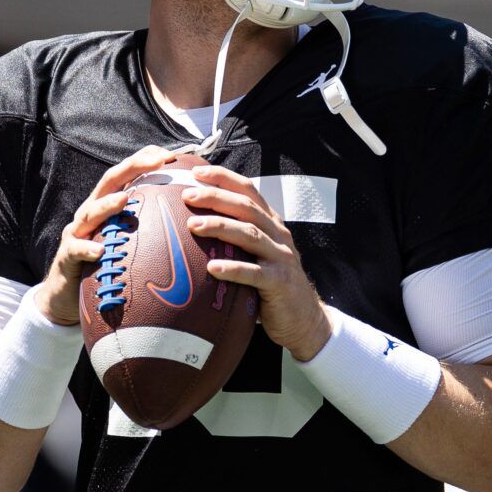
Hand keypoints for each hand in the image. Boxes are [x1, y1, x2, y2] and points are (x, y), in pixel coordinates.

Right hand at [33, 146, 174, 325]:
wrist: (67, 294)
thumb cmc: (104, 266)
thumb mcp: (126, 243)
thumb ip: (147, 230)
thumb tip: (186, 224)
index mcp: (107, 206)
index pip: (126, 175)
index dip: (144, 160)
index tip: (170, 155)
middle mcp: (91, 213)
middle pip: (109, 183)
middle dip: (131, 168)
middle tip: (156, 161)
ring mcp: (77, 232)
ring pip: (90, 212)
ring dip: (107, 205)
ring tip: (124, 200)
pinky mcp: (67, 255)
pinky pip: (76, 249)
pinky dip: (86, 248)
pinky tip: (99, 251)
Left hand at [184, 166, 331, 359]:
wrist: (304, 318)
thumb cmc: (270, 284)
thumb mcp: (257, 253)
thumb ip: (237, 237)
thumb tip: (193, 222)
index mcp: (271, 223)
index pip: (248, 191)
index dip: (223, 178)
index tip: (195, 172)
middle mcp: (278, 235)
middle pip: (246, 207)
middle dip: (216, 197)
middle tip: (188, 196)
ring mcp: (281, 257)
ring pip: (250, 234)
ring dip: (220, 227)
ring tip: (193, 225)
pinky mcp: (280, 282)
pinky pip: (254, 273)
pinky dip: (233, 268)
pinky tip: (212, 268)